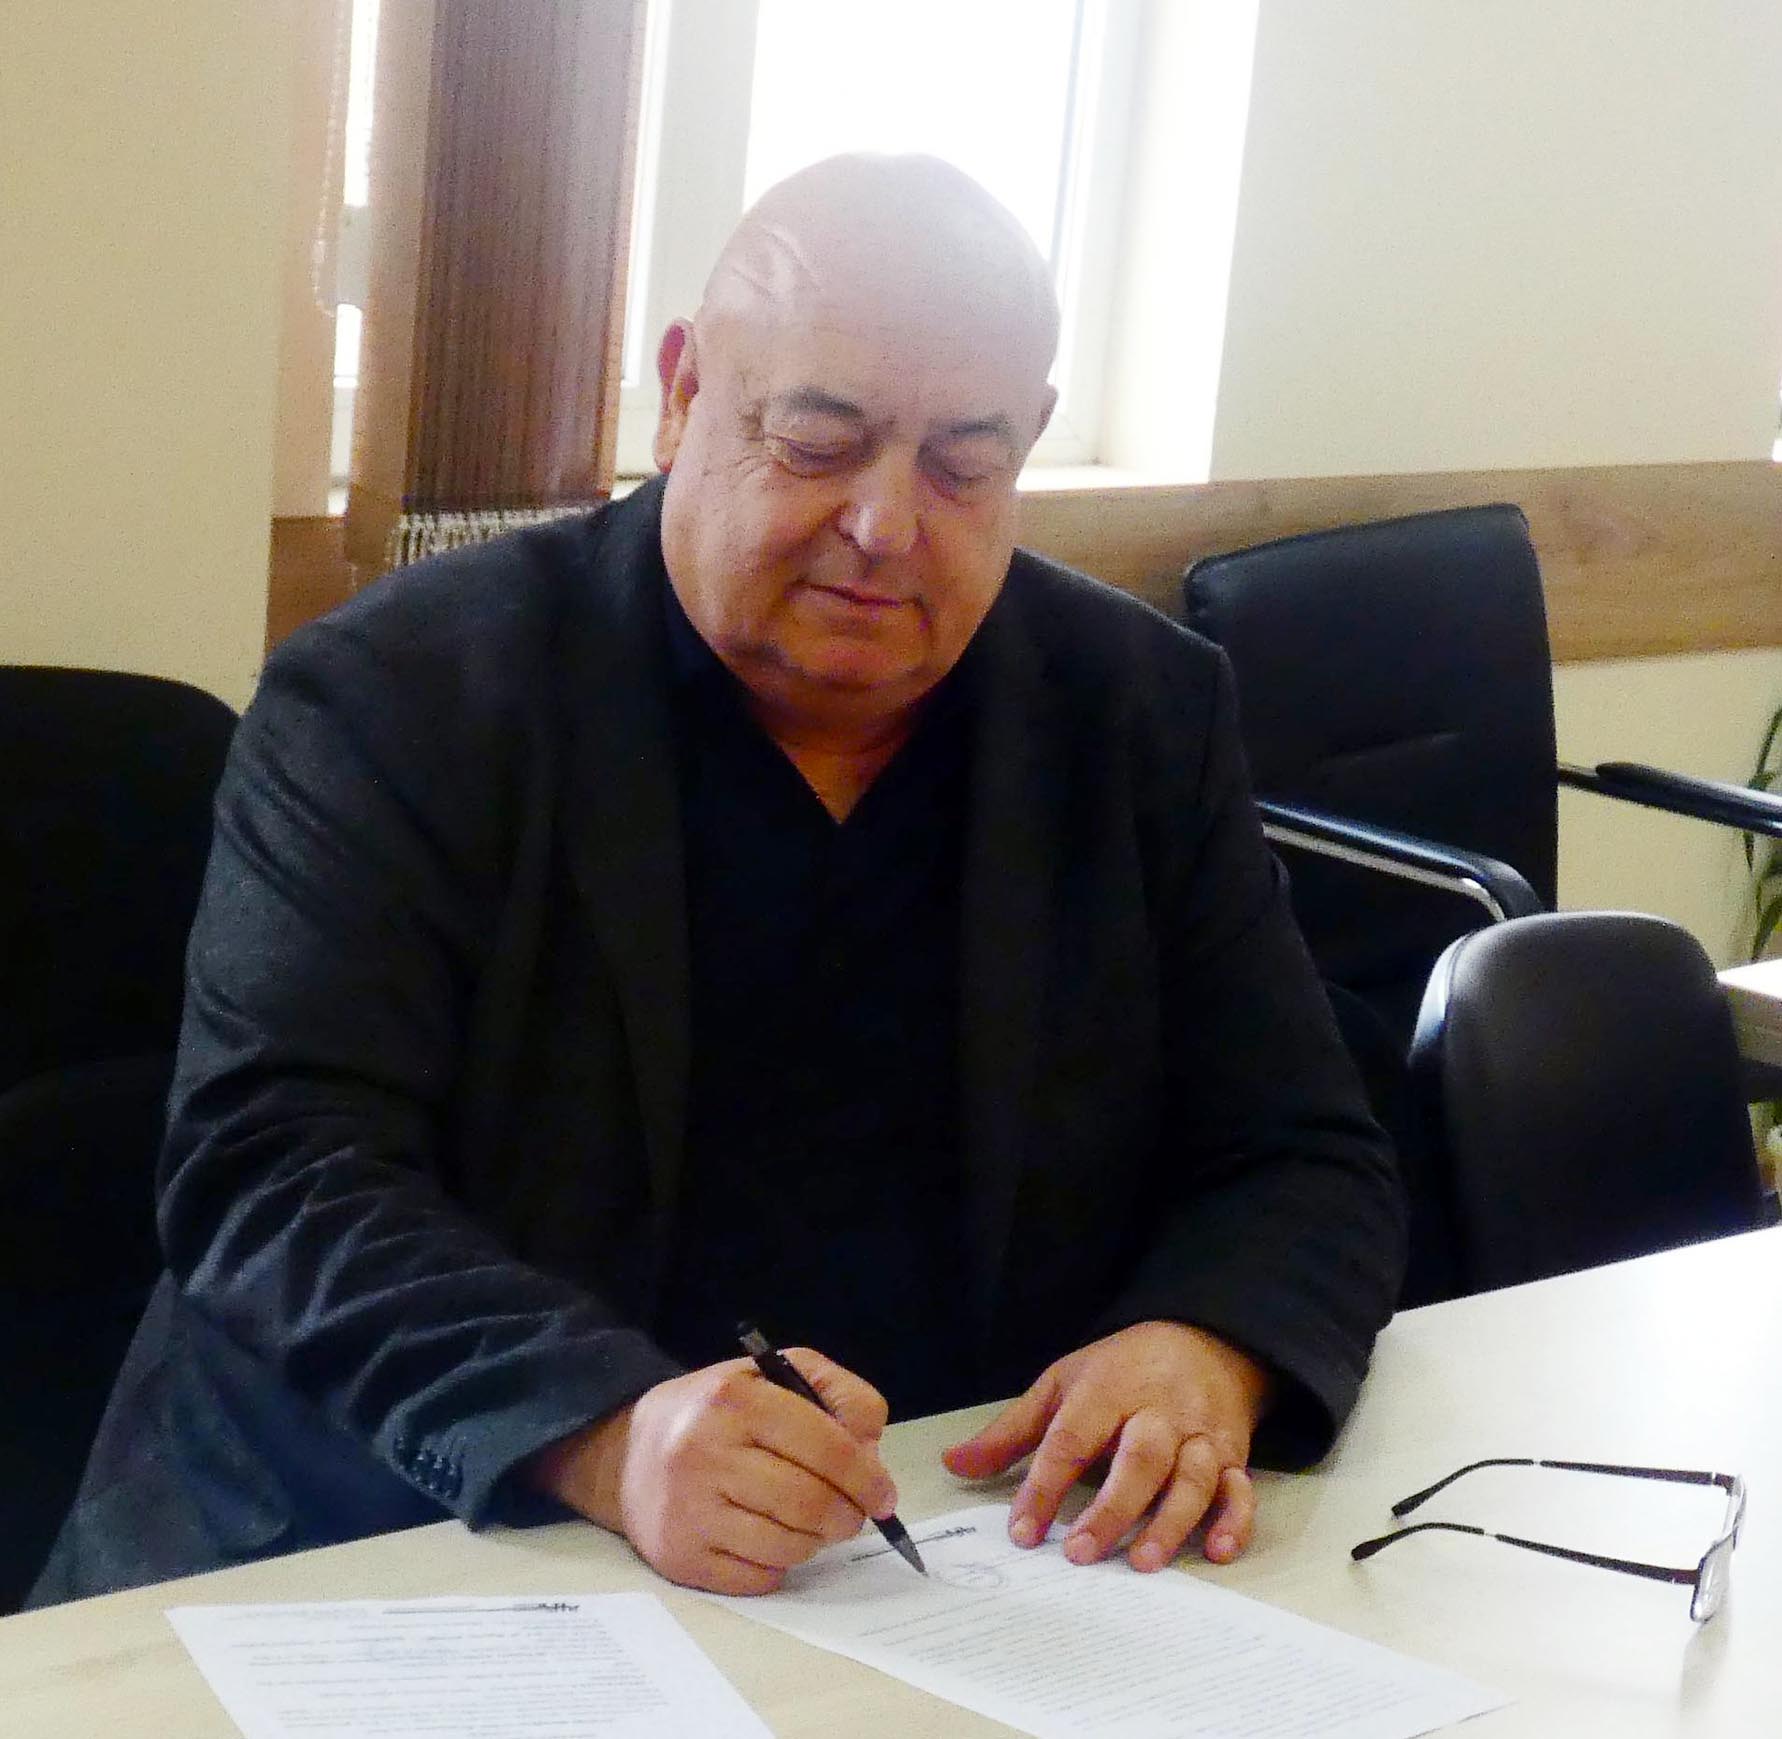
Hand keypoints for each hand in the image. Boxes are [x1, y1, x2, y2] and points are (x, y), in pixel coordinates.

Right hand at [528, 1350, 894, 1594]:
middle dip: (848, 1515)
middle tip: (854, 1515)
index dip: (866, 1475)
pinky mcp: (681, 1557)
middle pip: (809, 1502)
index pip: (824, 1443)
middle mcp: (705, 1452)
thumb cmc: (717, 1412)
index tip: (884, 1495)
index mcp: (735, 1399)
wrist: (628, 1453)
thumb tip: (872, 1452)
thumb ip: (836, 1394)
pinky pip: (759, 1577)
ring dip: (816, 1541)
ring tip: (812, 1522)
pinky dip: (780, 1564)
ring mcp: (689, 1509)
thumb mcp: (774, 1375)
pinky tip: (771, 1537)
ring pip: (789, 1545)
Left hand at [942, 1321, 1272, 1572]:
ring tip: (1141, 1562)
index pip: (1072, 1438)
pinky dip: (1234, 1520)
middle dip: (1112, 1507)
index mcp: (1108, 1389)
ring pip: (1192, 1478)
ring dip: (1170, 1521)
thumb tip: (954, 1463)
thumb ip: (1012, 1431)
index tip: (1023, 1531)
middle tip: (1081, 1553)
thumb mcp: (1062, 1384)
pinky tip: (1217, 1551)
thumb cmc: (1122, 1370)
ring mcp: (1200, 1434)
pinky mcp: (1234, 1455)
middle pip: (1140, 1459)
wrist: (1204, 1340)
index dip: (1046, 1485)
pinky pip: (1240, 1489)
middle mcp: (1158, 1412)